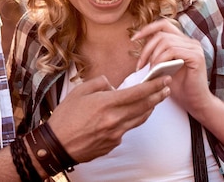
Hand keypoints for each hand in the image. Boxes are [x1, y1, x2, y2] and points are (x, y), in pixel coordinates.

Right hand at [45, 74, 169, 162]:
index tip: (164, 79)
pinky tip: (130, 114)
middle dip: (158, 95)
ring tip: (156, 99)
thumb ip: (99, 83)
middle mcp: (114, 119)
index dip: (154, 85)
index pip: (137, 93)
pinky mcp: (113, 143)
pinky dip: (131, 120)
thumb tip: (112, 86)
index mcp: (106, 103)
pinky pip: (126, 129)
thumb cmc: (65, 116)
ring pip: (139, 119)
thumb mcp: (79, 91)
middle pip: (144, 106)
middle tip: (167, 88)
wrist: (56, 145)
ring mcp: (115, 133)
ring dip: (150, 108)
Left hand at [133, 18, 213, 114]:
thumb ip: (156, 54)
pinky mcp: (196, 56)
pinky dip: (161, 60)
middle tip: (139, 66)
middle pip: (161, 34)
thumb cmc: (179, 87)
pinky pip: (173, 51)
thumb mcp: (163, 67)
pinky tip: (158, 71)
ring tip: (151, 71)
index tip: (133, 38)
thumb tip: (138, 43)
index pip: (164, 24)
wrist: (195, 103)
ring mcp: (194, 47)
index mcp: (182, 41)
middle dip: (146, 49)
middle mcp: (190, 41)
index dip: (147, 28)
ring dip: (153, 57)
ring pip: (165, 42)